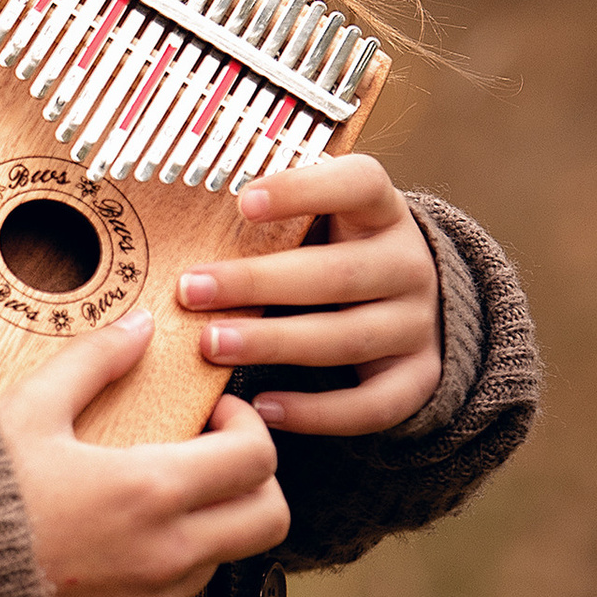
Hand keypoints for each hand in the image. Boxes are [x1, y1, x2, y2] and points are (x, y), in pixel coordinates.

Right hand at [0, 313, 288, 596]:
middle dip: (254, 481)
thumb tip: (138, 326)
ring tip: (139, 495)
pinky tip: (102, 541)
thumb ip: (92, 363)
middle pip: (268, 521)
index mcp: (150, 491)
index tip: (211, 415)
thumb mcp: (26, 410)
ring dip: (202, 523)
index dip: (247, 426)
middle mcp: (163, 557)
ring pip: (218, 560)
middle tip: (207, 456)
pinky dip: (154, 567)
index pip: (258, 460)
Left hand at [177, 153, 440, 436]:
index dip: (304, 190)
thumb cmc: (332, 251)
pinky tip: (263, 408)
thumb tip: (178, 217)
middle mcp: (409, 264)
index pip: (359, 184)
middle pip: (339, 274)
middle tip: (190, 289)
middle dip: (258, 283)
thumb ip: (271, 219)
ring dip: (275, 343)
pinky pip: (373, 404)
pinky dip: (317, 412)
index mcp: (381, 210)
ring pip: (349, 338)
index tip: (242, 204)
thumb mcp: (319, 220)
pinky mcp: (419, 377)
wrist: (407, 302)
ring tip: (212, 345)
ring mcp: (418, 323)